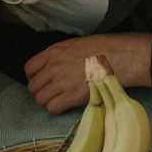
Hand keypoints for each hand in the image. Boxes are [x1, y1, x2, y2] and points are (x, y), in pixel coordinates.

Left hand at [22, 33, 151, 111]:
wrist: (122, 57)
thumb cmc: (104, 49)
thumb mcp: (77, 44)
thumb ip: (60, 54)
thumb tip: (52, 64)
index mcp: (54, 52)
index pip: (29, 68)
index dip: (34, 77)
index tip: (41, 80)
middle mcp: (54, 67)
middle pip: (33, 86)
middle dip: (41, 90)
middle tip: (52, 92)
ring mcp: (62, 82)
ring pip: (40, 99)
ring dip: (48, 101)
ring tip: (60, 99)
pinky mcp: (72, 97)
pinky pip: (52, 108)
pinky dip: (57, 108)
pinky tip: (67, 104)